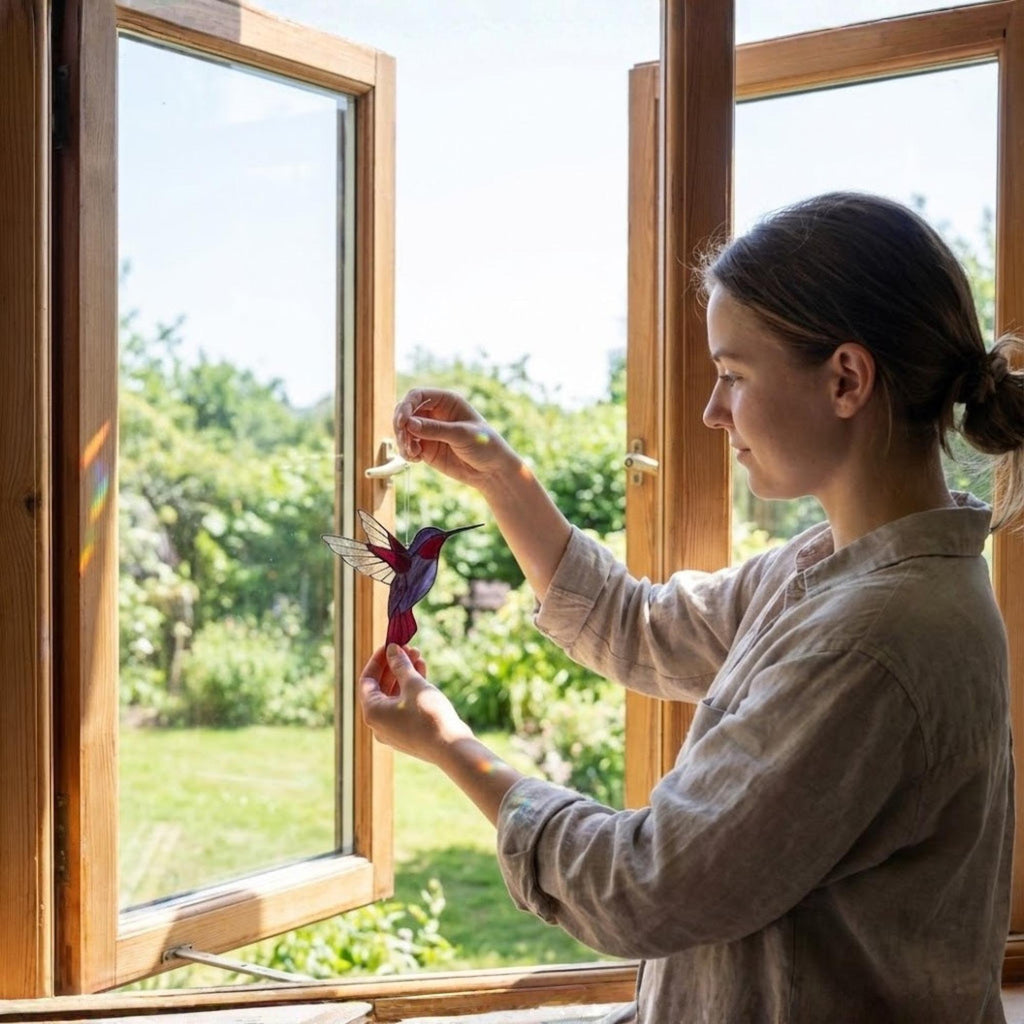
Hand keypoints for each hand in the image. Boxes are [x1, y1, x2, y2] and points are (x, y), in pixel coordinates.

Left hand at [358, 644, 473, 764]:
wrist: (451, 748)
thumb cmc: (429, 715)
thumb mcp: (413, 684)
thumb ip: (400, 665)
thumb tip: (391, 649)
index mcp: (372, 712)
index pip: (367, 680)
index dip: (378, 660)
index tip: (390, 645)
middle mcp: (378, 724)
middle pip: (381, 687)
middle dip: (394, 666)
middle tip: (408, 648)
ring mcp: (393, 730)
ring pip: (394, 696)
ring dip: (404, 675)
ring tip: (418, 657)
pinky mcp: (408, 733)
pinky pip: (404, 706)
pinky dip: (410, 690)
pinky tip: (423, 673)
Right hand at [394, 388, 519, 493]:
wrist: (492, 471)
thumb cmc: (485, 446)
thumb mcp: (462, 435)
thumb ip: (436, 429)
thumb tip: (409, 424)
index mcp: (446, 401)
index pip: (417, 396)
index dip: (406, 406)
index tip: (403, 422)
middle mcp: (435, 414)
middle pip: (405, 411)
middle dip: (400, 425)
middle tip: (405, 441)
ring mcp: (429, 431)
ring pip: (403, 430)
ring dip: (402, 441)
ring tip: (412, 454)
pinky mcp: (426, 448)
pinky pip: (407, 447)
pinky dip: (406, 452)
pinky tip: (415, 459)